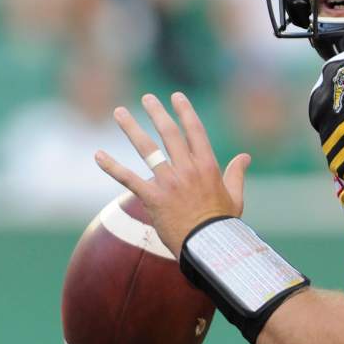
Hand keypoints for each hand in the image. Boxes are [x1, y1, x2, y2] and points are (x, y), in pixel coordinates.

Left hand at [95, 91, 251, 257]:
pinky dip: (112, 166)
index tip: (176, 97)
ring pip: (147, 148)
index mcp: (208, 165)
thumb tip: (245, 157)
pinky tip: (98, 155)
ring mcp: (168, 182)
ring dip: (131, 128)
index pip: (194, 131)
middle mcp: (187, 169)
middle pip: (169, 133)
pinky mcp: (153, 197)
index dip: (185, 111)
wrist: (207, 246)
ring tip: (119, 113)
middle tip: (147, 98)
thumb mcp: (236, 196)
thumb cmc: (222, 223)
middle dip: (157, 112)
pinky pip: (128, 178)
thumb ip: (237, 173)